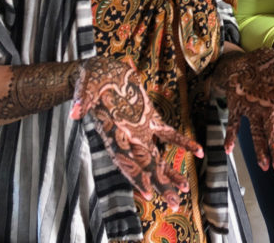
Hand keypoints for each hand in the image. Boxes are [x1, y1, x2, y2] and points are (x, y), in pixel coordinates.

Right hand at [70, 56, 201, 209]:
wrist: (98, 71)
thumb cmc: (89, 79)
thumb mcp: (83, 87)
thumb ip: (81, 99)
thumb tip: (75, 111)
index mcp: (113, 132)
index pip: (124, 161)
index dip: (135, 177)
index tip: (147, 194)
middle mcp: (127, 136)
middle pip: (145, 165)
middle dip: (159, 184)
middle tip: (175, 203)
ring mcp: (140, 128)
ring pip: (157, 156)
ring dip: (170, 172)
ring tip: (185, 190)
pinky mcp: (149, 116)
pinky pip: (168, 134)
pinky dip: (182, 143)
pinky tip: (198, 151)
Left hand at [210, 48, 273, 173]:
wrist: (242, 60)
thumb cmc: (264, 62)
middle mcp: (266, 108)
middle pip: (273, 132)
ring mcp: (251, 109)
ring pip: (256, 133)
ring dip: (259, 150)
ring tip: (264, 166)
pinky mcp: (236, 107)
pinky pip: (233, 123)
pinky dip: (230, 136)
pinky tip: (228, 149)